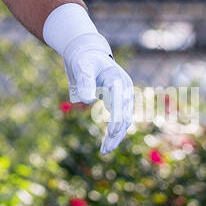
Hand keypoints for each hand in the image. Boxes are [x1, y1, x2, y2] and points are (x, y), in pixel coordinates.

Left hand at [60, 32, 134, 155]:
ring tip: (105, 151)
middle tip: (105, 150)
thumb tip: (88, 100)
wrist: (87, 53)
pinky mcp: (119, 101)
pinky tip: (107, 143)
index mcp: (117, 79)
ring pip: (124, 120)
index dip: (116, 118)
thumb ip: (84, 81)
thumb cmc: (84, 59)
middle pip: (125, 115)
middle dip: (116, 133)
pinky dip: (115, 131)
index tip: (111, 132)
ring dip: (116, 136)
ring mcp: (123, 96)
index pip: (120, 102)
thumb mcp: (81, 67)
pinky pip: (120, 119)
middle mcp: (124, 89)